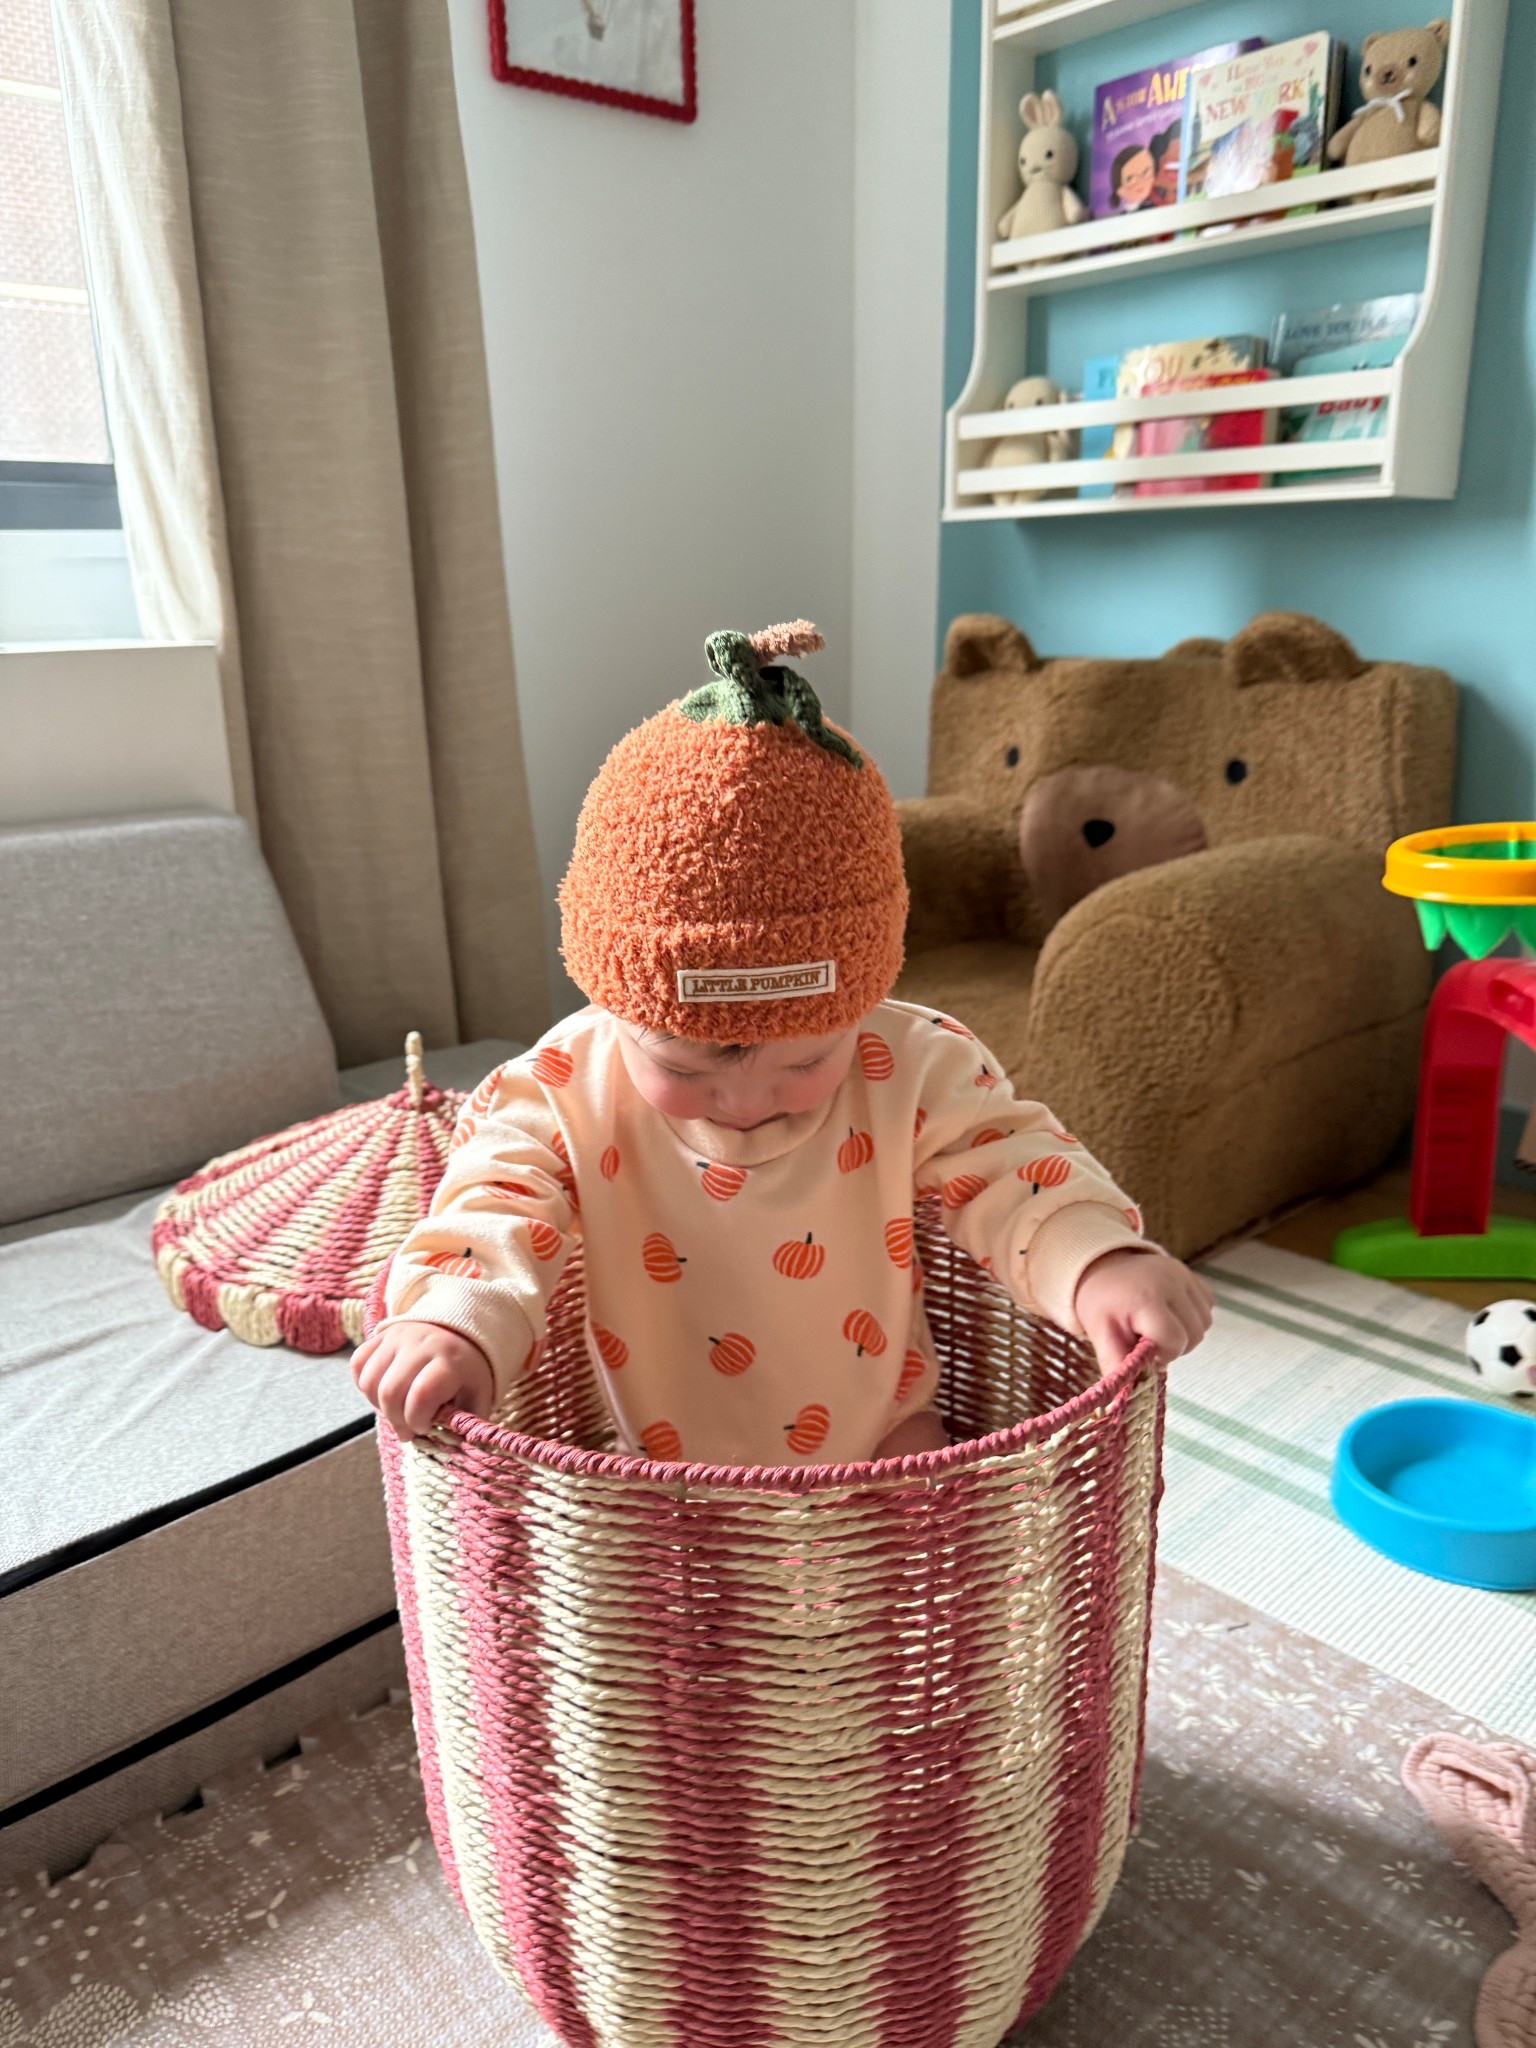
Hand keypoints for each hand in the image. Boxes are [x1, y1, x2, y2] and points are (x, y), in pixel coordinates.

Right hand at [351, 1320, 494, 1440]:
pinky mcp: (380, 1335)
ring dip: (378, 1405)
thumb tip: (444, 1449)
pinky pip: (358, 1364)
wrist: (460, 1332)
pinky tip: (382, 1392)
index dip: (417, 1420)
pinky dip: (364, 1386)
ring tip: (396, 1409)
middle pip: (390, 1391)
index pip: (421, 1395)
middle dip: (396, 1419)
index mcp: (450, 1361)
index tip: (425, 1428)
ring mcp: (397, 1337)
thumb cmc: (468, 1372)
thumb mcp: (477, 1397)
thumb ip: (463, 1425)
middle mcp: (421, 1345)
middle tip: (408, 1427)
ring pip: (369, 1381)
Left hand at [1074, 1248, 1210, 1374]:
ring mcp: (1184, 1276)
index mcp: (1146, 1299)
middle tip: (1149, 1340)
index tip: (1142, 1350)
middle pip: (1194, 1335)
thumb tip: (1118, 1404)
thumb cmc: (1101, 1303)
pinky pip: (1206, 1308)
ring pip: (1204, 1324)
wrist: (1101, 1267)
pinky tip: (1169, 1314)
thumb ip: (1115, 1365)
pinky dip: (1192, 1318)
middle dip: (1174, 1346)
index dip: (1162, 1353)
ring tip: (1158, 1327)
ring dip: (1185, 1334)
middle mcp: (1171, 1283)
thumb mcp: (1100, 1334)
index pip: (1174, 1340)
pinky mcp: (1192, 1274)